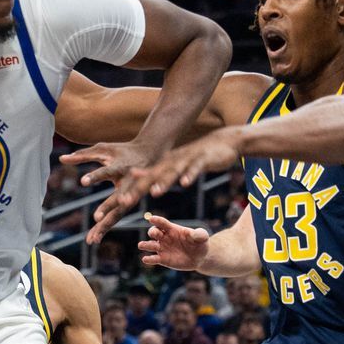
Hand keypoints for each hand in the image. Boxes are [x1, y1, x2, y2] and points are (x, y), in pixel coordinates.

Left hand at [60, 141, 157, 243]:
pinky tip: (96, 238)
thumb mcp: (103, 149)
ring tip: (92, 239)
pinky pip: (117, 216)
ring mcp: (132, 194)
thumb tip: (61, 159)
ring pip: (119, 212)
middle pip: (118, 197)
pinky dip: (106, 227)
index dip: (96, 176)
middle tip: (96, 218)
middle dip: (109, 207)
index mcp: (121, 166)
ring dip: (106, 225)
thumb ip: (83, 155)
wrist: (151, 153)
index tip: (83, 181)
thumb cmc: (123, 150)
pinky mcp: (131, 202)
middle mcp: (129, 181)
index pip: (107, 171)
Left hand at [120, 128, 241, 206]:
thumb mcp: (175, 165)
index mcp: (165, 165)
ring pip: (173, 171)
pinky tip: (185, 183)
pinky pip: (195, 168)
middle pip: (154, 176)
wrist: (223, 142)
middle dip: (140, 189)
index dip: (132, 190)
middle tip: (125, 200)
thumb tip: (138, 177)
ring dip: (164, 181)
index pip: (145, 179)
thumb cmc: (196, 157)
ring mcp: (187, 159)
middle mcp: (172, 161)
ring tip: (154, 192)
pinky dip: (190, 175)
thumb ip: (158, 172)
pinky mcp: (203, 159)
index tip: (119, 202)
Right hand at [138, 214, 209, 270]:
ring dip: (145, 245)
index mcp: (172, 229)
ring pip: (150, 245)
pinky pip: (154, 259)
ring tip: (141, 245)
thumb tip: (195, 234)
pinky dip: (148, 259)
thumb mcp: (202, 237)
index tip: (151, 218)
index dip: (157, 220)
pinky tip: (145, 259)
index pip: (162, 223)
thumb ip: (199, 234)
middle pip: (154, 232)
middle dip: (152, 232)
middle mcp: (164, 237)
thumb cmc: (199, 244)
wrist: (200, 257)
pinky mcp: (163, 259)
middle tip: (155, 234)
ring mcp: (162, 248)